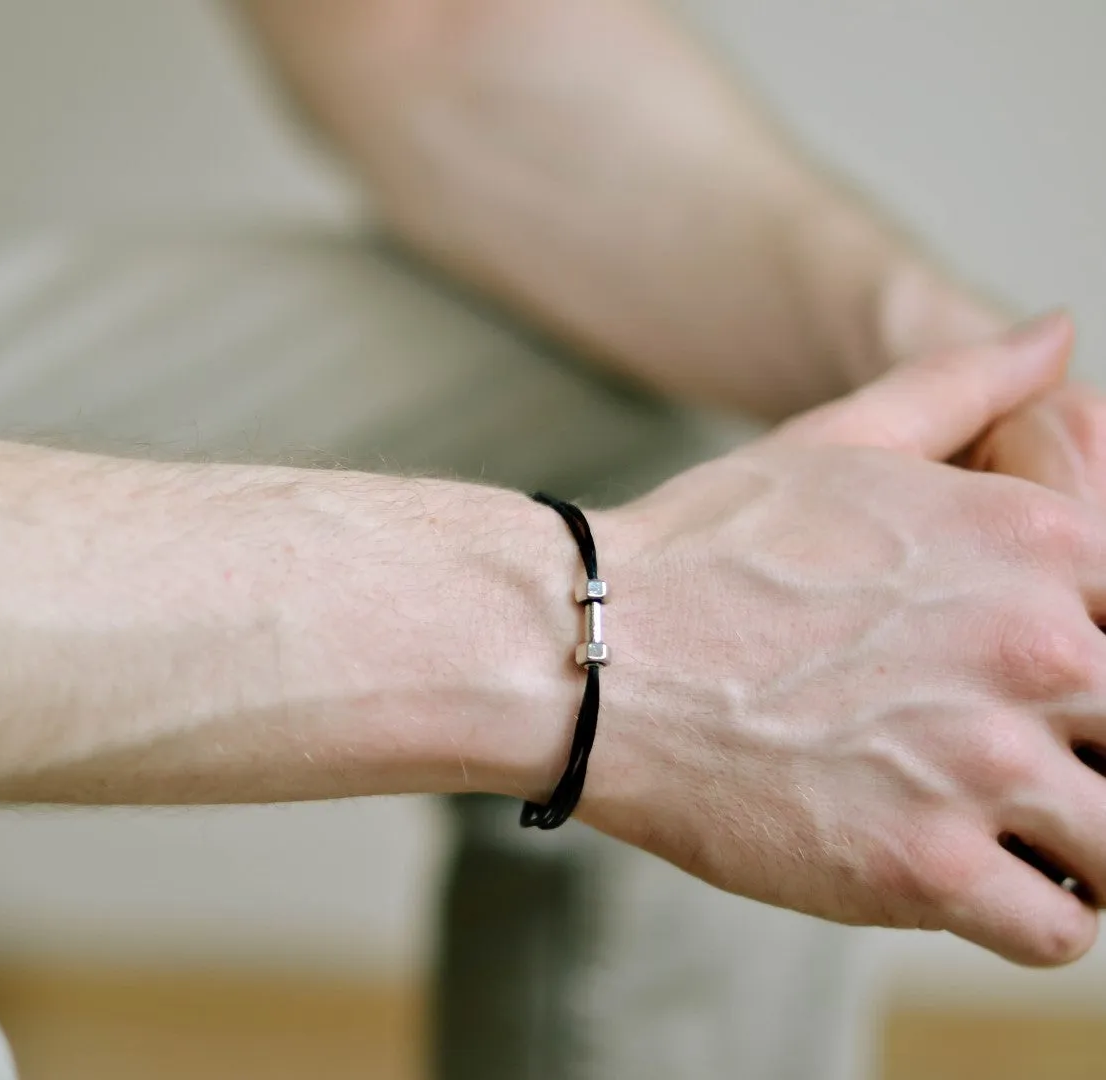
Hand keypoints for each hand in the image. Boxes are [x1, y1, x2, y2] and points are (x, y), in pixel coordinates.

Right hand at [581, 313, 1105, 964]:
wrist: (587, 650)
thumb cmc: (703, 548)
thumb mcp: (840, 441)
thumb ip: (964, 385)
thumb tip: (1057, 332)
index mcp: (1036, 541)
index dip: (1104, 660)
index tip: (1061, 690)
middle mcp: (1035, 648)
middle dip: (1096, 753)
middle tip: (1028, 761)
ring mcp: (981, 762)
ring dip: (1084, 846)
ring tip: (1021, 833)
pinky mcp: (921, 866)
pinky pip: (1060, 932)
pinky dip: (1036, 916)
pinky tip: (979, 882)